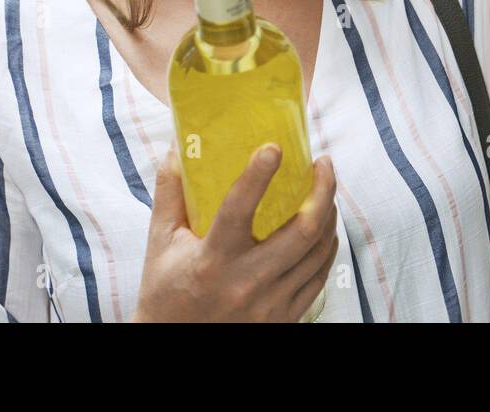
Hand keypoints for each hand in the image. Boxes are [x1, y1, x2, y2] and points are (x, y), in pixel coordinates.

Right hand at [131, 142, 337, 321]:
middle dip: (323, 189)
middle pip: (303, 230)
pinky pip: (319, 276)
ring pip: (318, 251)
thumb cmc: (165, 290)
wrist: (173, 344)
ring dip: (329, 213)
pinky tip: (325, 228)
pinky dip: (327, 247)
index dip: (258, 175)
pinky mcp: (284, 318)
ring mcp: (270, 304)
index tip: (274, 147)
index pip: (239, 209)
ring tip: (325, 190)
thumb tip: (179, 145)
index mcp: (211, 260)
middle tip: (323, 163)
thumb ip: (171, 192)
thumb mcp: (160, 242)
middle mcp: (245, 283)